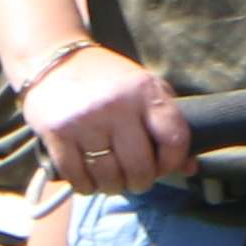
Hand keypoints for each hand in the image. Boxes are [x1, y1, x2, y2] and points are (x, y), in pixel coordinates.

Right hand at [20, 43, 186, 194]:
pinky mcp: (57, 132)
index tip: (163, 166)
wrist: (56, 58)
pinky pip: (78, 178)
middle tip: (134, 179)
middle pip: (140, 168)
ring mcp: (85, 120)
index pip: (174, 140)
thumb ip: (169, 124)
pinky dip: (86, 186)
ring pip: (109, 178)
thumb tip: (190, 168)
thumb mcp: (144, 89)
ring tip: (111, 179)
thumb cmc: (108, 80)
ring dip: (113, 186)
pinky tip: (88, 179)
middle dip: (140, 181)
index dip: (172, 162)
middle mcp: (116, 105)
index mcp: (145, 91)